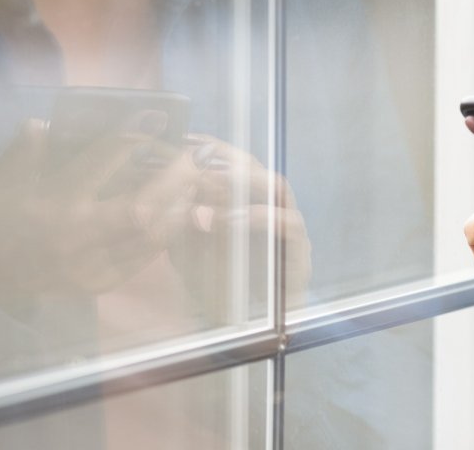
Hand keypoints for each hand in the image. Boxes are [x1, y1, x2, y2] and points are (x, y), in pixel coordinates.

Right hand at [0, 117, 198, 313]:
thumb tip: (46, 123)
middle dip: (175, 179)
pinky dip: (162, 234)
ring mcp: (90, 265)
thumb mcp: (2, 178)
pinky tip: (172, 214)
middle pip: (142, 206)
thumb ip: (28, 149)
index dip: (134, 137)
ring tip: (191, 183)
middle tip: (191, 157)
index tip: (155, 120)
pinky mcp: (98, 284)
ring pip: (150, 237)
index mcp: (54, 202)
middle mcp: (76, 236)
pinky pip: (143, 259)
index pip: (104, 161)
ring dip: (177, 207)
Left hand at [167, 135, 311, 322]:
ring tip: (212, 182)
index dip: (212, 147)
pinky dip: (261, 217)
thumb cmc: (216, 287)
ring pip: (276, 188)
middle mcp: (270, 208)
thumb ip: (181, 222)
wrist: (243, 333)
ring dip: (245, 182)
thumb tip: (172, 189)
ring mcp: (289, 227)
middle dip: (227, 159)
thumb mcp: (188, 251)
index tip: (185, 139)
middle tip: (198, 158)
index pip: (234, 164)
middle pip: (255, 168)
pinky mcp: (300, 253)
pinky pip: (289, 223)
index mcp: (245, 202)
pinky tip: (233, 219)